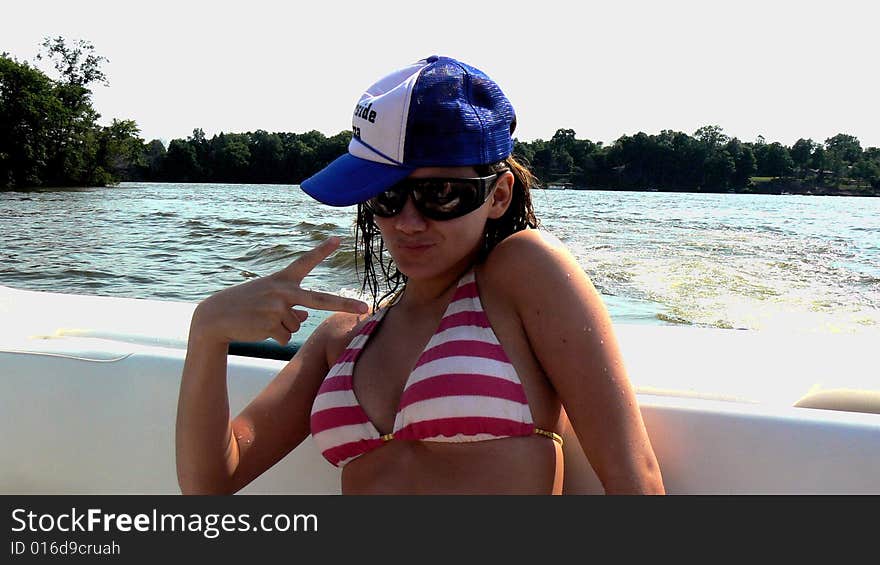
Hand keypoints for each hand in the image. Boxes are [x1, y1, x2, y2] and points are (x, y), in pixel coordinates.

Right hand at [192, 237, 367, 345]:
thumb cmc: (246, 306)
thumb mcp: (268, 298)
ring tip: (262, 319)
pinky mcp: (272, 322)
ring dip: (282, 327)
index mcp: (282, 279)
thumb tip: (303, 315)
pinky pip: (286, 336)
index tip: (338, 239)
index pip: (305, 261)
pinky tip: (259, 328)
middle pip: (321, 299)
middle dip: (344, 304)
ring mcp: (278, 306)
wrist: (217, 316)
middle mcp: (283, 290)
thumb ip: (289, 303)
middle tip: (365, 307)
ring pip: (296, 325)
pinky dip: (275, 337)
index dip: (322, 250)